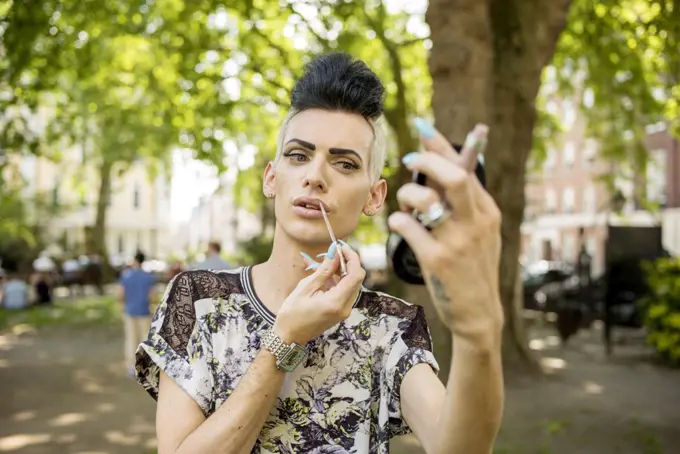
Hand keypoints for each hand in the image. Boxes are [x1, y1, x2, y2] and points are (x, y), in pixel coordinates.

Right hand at [273, 243, 365, 344]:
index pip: (356, 275)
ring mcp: (344, 310)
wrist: (289, 336)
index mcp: (336, 302)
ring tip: (323, 263)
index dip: (352, 257)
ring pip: (351, 283)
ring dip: (341, 271)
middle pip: (356, 278)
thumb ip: (324, 270)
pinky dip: (337, 280)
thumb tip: (334, 253)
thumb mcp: (305, 287)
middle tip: (332, 253)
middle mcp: (345, 308)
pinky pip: (344, 291)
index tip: (341, 247)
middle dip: (346, 262)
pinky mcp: (340, 311)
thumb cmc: (292, 313)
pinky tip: (323, 275)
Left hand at [388, 119, 503, 345]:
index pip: (464, 167)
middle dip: (426, 160)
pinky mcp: (437, 260)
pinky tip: (400, 226)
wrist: (479, 312)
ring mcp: (457, 241)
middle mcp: (475, 222)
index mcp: (486, 210)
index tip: (422, 125)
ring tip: (406, 206)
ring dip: (407, 196)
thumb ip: (466, 200)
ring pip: (424, 199)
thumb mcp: (481, 231)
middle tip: (409, 159)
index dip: (441, 143)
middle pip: (451, 176)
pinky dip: (398, 220)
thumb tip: (451, 163)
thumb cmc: (473, 266)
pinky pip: (407, 226)